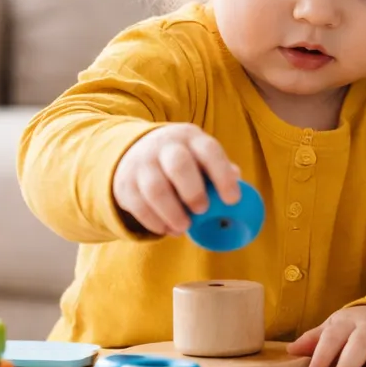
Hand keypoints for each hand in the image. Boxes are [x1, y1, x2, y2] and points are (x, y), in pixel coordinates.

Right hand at [113, 124, 240, 236]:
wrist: (135, 151)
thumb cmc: (182, 160)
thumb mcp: (201, 156)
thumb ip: (220, 171)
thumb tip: (240, 190)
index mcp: (191, 137)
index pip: (209, 151)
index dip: (222, 175)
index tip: (232, 200)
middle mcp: (165, 145)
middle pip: (179, 164)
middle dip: (194, 192)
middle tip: (202, 210)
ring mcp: (142, 163)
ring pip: (156, 189)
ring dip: (172, 213)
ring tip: (184, 227)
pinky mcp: (125, 183)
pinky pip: (139, 206)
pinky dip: (155, 222)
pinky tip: (167, 229)